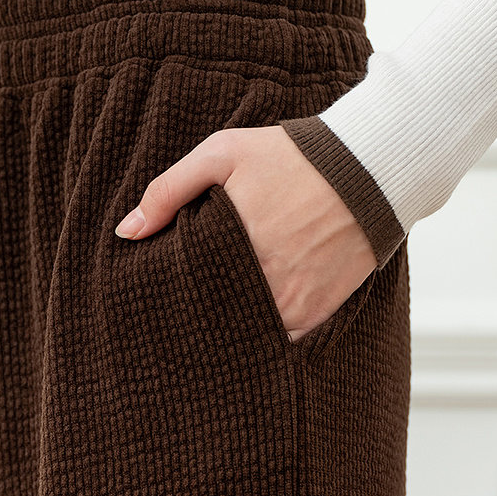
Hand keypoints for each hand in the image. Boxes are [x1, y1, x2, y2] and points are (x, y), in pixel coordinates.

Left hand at [114, 125, 377, 341]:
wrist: (370, 169)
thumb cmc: (291, 156)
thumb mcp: (223, 153)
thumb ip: (169, 190)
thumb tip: (126, 232)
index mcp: (229, 245)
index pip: (178, 288)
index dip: (162, 295)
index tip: (149, 297)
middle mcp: (260, 281)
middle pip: (207, 317)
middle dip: (188, 319)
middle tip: (169, 322)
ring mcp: (289, 303)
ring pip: (240, 335)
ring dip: (223, 332)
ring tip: (203, 329)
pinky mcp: (314, 314)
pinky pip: (277, 342)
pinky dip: (259, 339)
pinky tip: (243, 330)